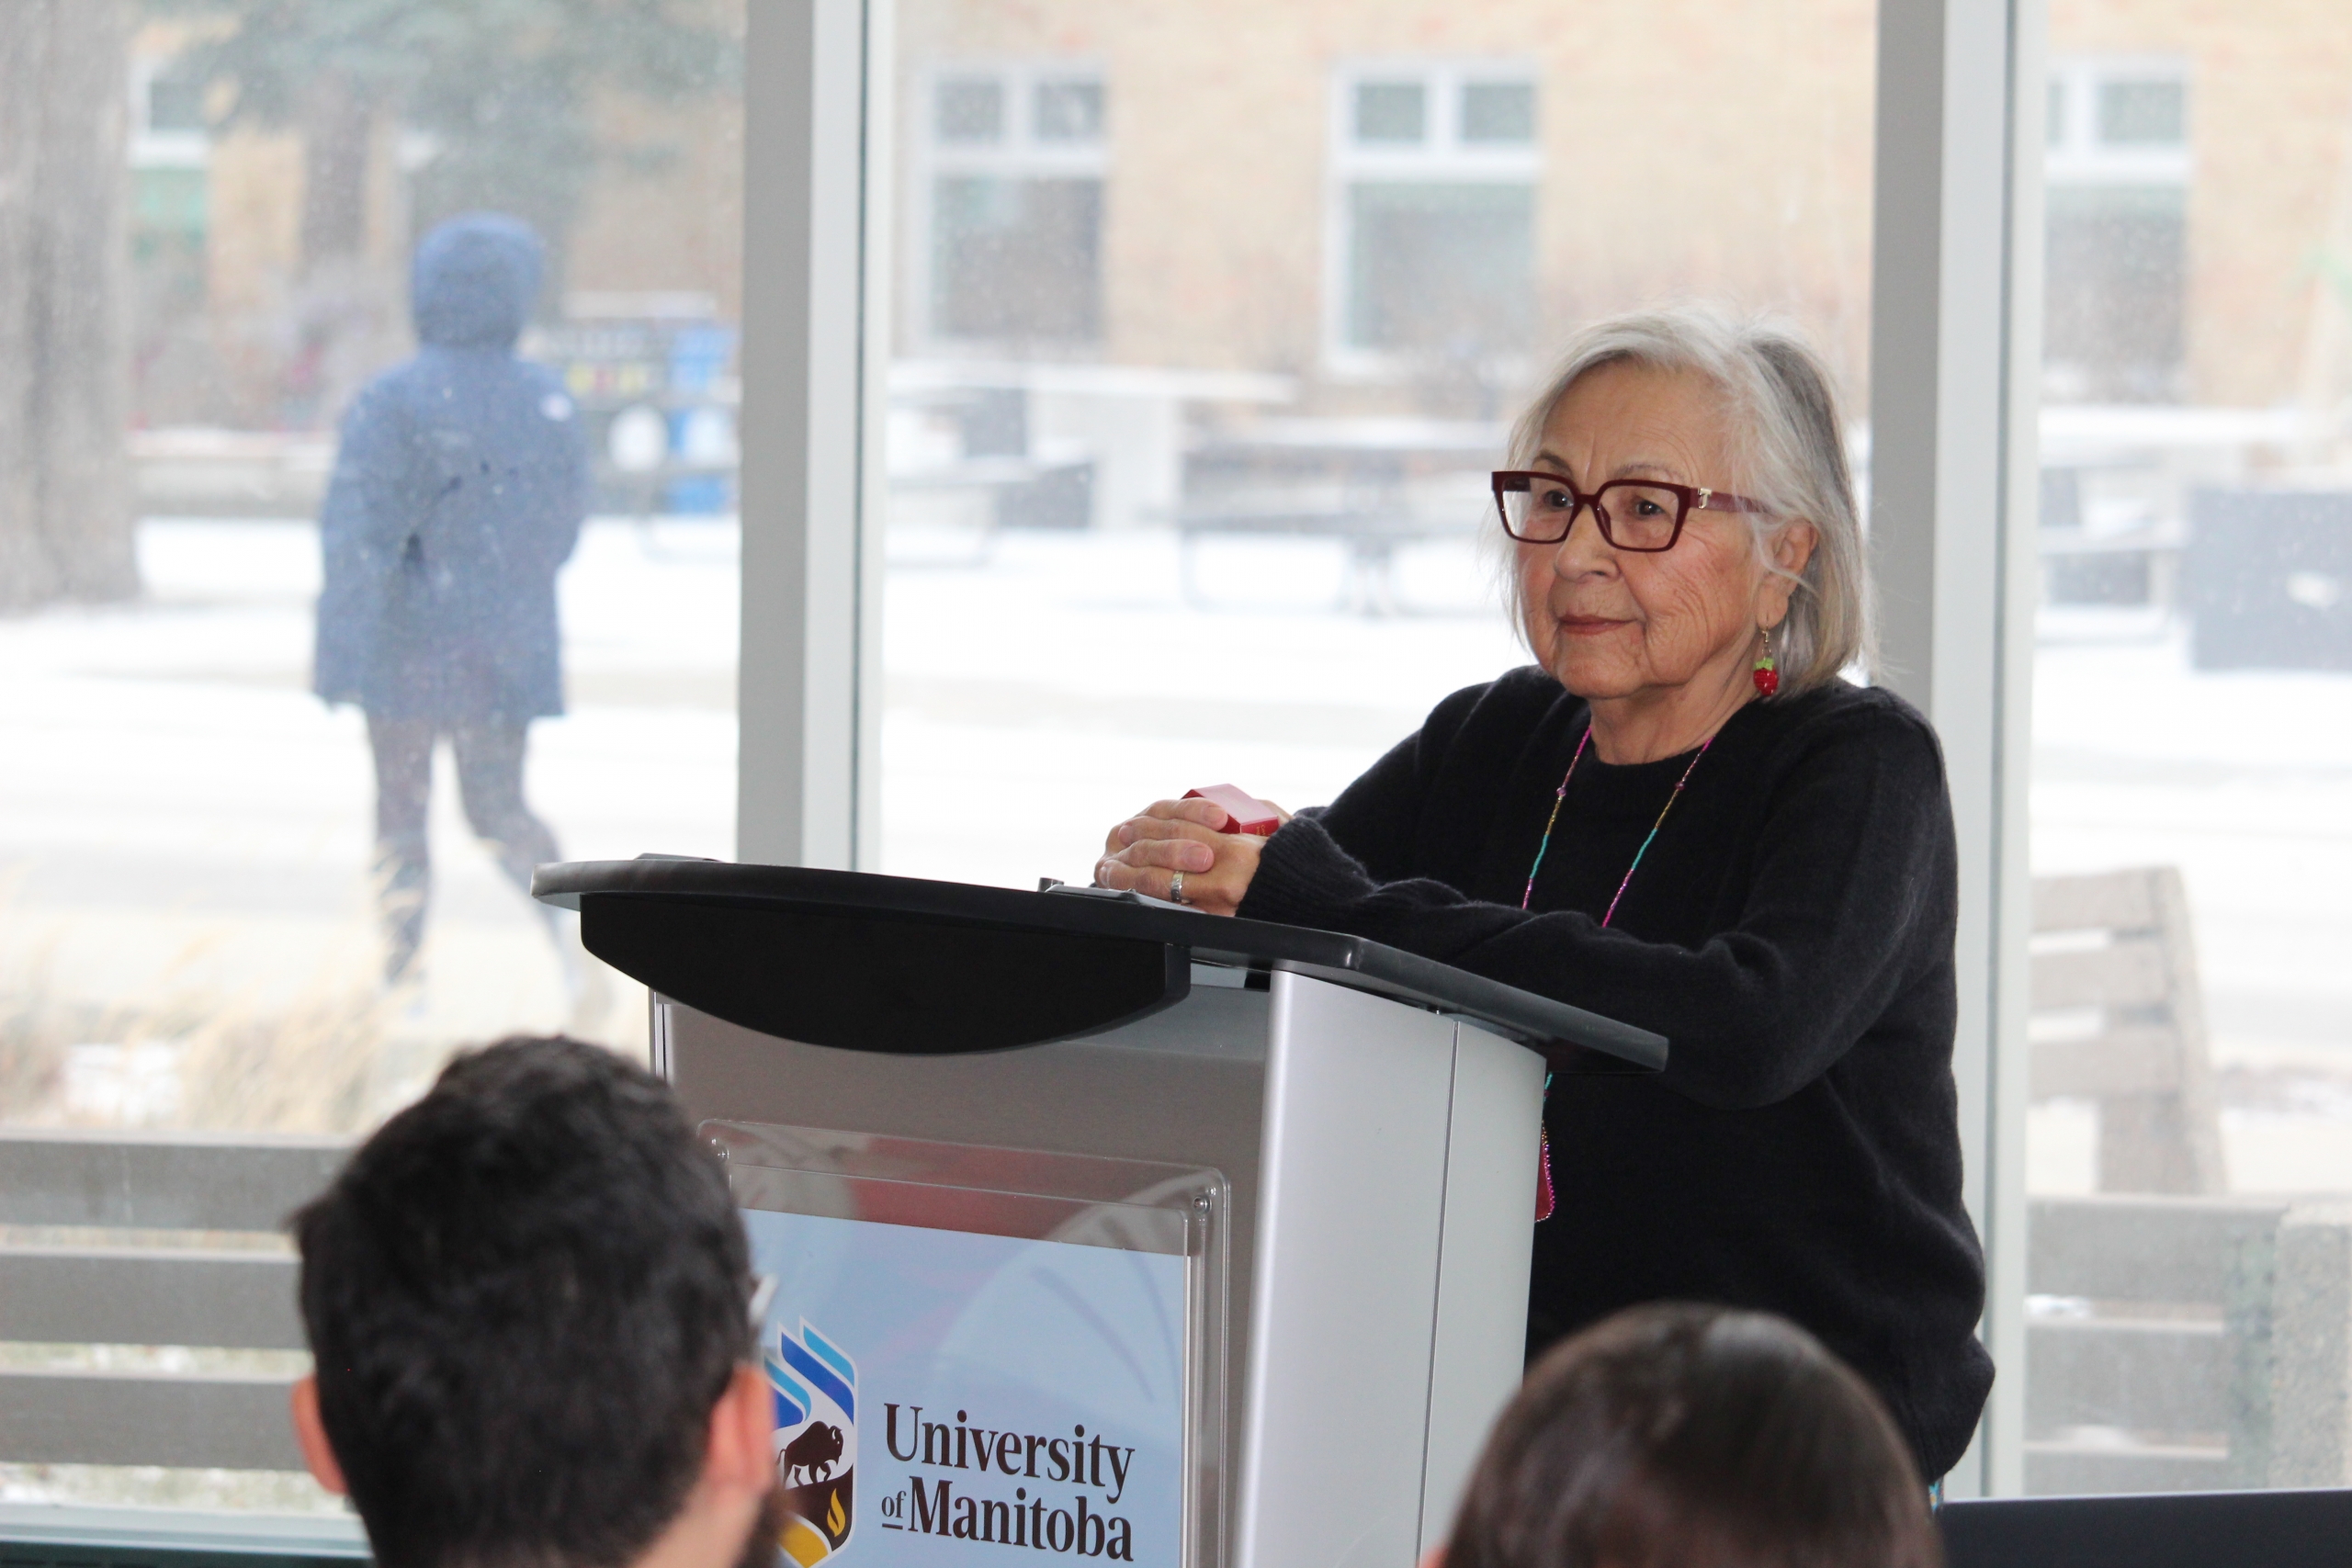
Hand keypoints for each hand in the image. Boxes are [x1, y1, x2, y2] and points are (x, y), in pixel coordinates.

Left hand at [1094, 796, 1289, 917]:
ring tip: (1113, 867)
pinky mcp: (1217, 924)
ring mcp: (1218, 905)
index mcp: (1239, 848)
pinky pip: (1175, 908)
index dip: (1150, 826)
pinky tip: (1133, 891)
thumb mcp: (1275, 824)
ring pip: (1162, 885)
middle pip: (1166, 856)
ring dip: (1131, 874)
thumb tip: (1220, 804)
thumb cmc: (1297, 861)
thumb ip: (1246, 811)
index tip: (1133, 824)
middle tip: (1119, 840)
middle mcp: (1225, 877)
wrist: (1316, 900)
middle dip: (1135, 847)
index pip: (1181, 830)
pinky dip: (1148, 897)